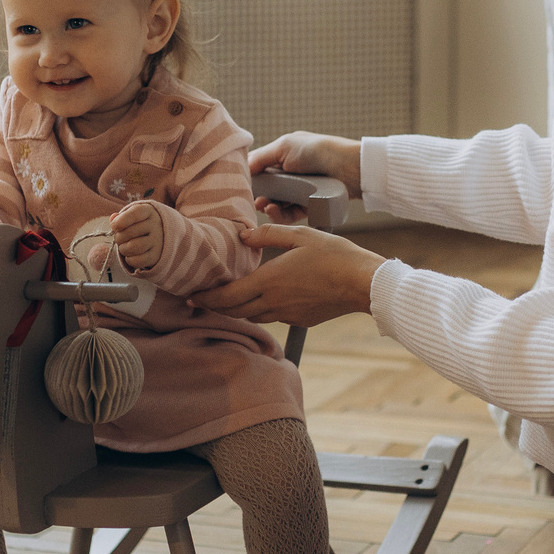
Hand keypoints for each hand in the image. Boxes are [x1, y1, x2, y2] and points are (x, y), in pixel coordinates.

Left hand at [110, 199, 163, 270]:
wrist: (163, 236)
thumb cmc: (141, 224)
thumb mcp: (133, 216)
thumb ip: (121, 217)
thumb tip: (113, 219)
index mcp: (149, 211)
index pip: (134, 214)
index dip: (120, 221)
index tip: (114, 226)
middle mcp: (156, 225)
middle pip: (129, 232)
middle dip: (119, 237)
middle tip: (120, 239)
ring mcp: (158, 241)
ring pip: (132, 247)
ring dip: (123, 249)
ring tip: (124, 247)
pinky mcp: (156, 256)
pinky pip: (137, 260)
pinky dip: (129, 259)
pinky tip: (131, 255)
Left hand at [193, 224, 383, 326]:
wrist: (362, 284)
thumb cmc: (334, 255)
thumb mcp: (301, 234)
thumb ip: (269, 234)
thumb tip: (243, 235)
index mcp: (269, 281)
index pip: (227, 296)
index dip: (206, 298)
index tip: (191, 295)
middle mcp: (273, 302)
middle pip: (233, 311)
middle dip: (213, 307)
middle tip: (198, 301)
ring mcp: (287, 314)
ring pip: (251, 316)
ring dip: (235, 310)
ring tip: (224, 300)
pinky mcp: (299, 319)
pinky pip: (271, 316)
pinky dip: (258, 310)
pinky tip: (260, 299)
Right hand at [247, 132, 360, 221]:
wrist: (350, 168)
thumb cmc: (318, 151)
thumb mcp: (285, 147)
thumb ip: (261, 157)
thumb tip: (241, 167)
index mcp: (283, 156)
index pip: (259, 169)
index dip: (250, 179)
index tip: (240, 188)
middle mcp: (290, 174)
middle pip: (266, 190)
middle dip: (258, 196)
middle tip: (255, 201)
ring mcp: (299, 191)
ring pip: (276, 203)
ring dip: (267, 206)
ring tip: (265, 207)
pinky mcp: (308, 206)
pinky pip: (290, 214)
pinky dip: (280, 215)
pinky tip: (274, 211)